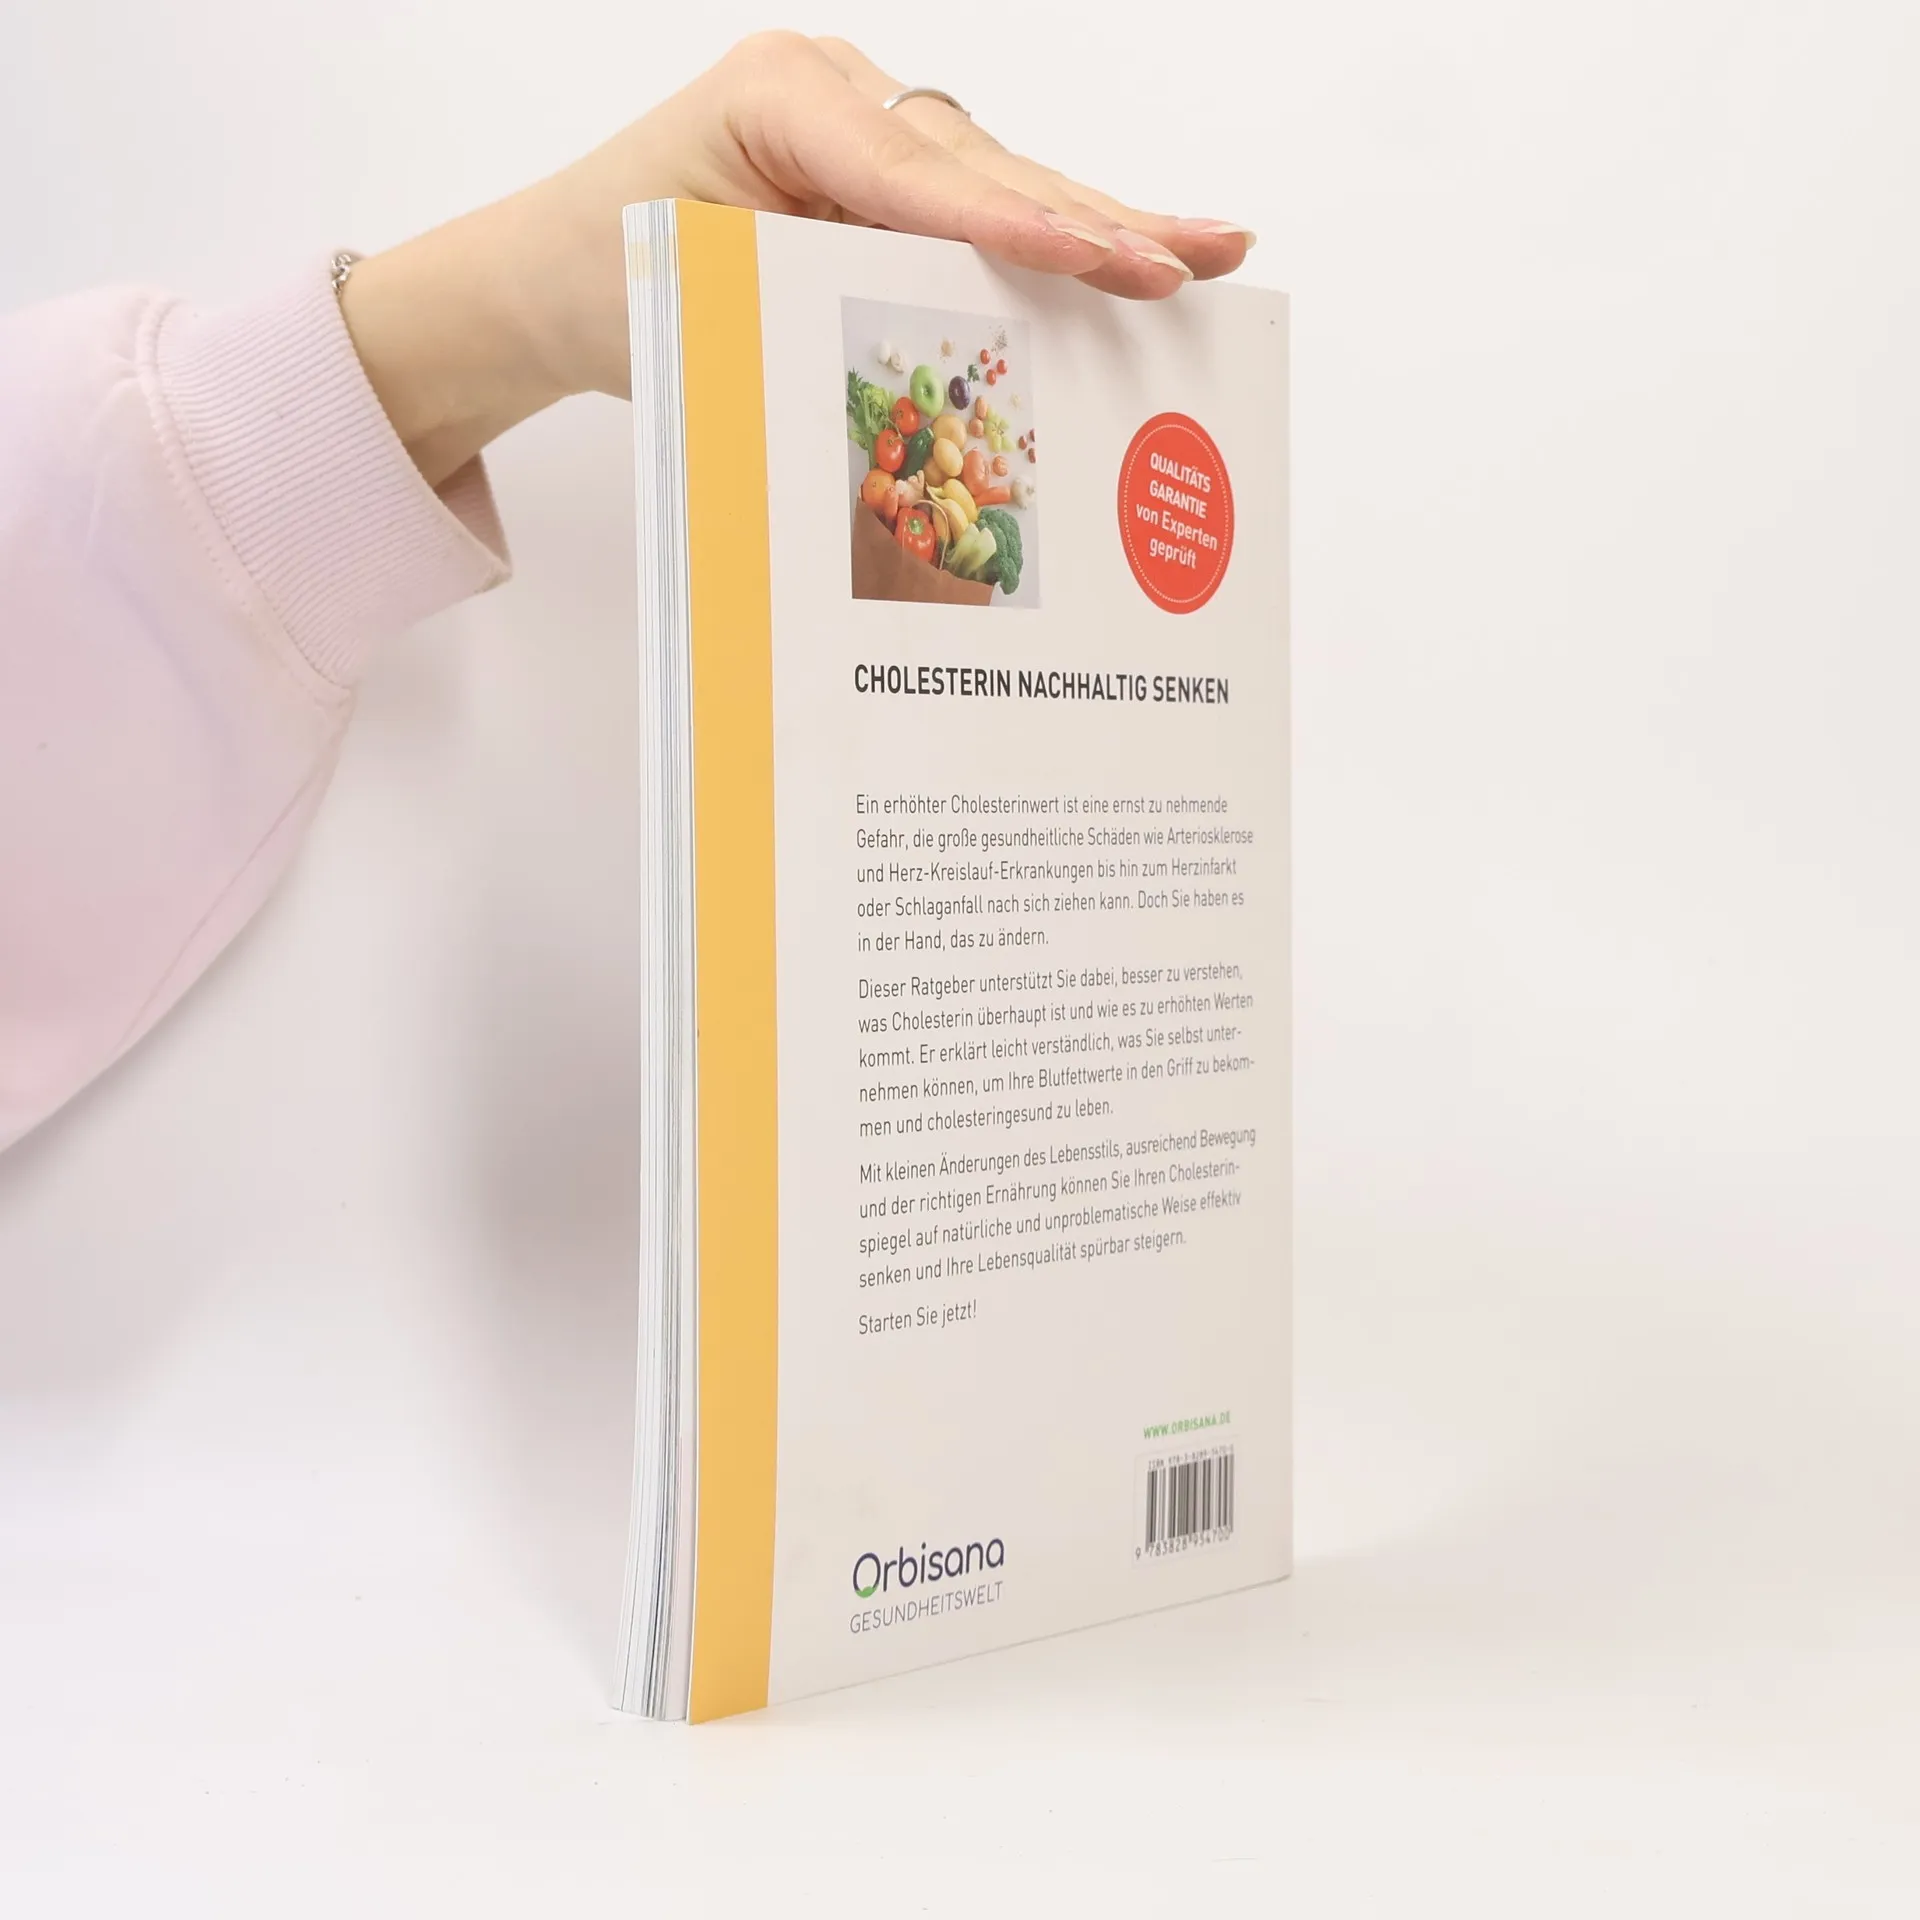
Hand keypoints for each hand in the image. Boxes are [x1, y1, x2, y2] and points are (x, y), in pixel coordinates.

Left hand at [341, 33, 1253, 486]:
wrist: (552, 274)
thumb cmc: (603, 283)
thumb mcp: (698, 303)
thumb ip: (817, 309)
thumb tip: (938, 365)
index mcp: (779, 99)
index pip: (918, 174)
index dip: (1015, 224)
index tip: (1098, 259)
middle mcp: (836, 96)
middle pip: (985, 166)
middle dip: (1093, 221)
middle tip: (1191, 259)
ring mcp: (867, 128)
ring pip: (1001, 180)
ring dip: (1100, 226)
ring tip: (1205, 252)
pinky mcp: (882, 173)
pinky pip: (982, 206)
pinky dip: (1055, 235)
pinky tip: (1134, 249)